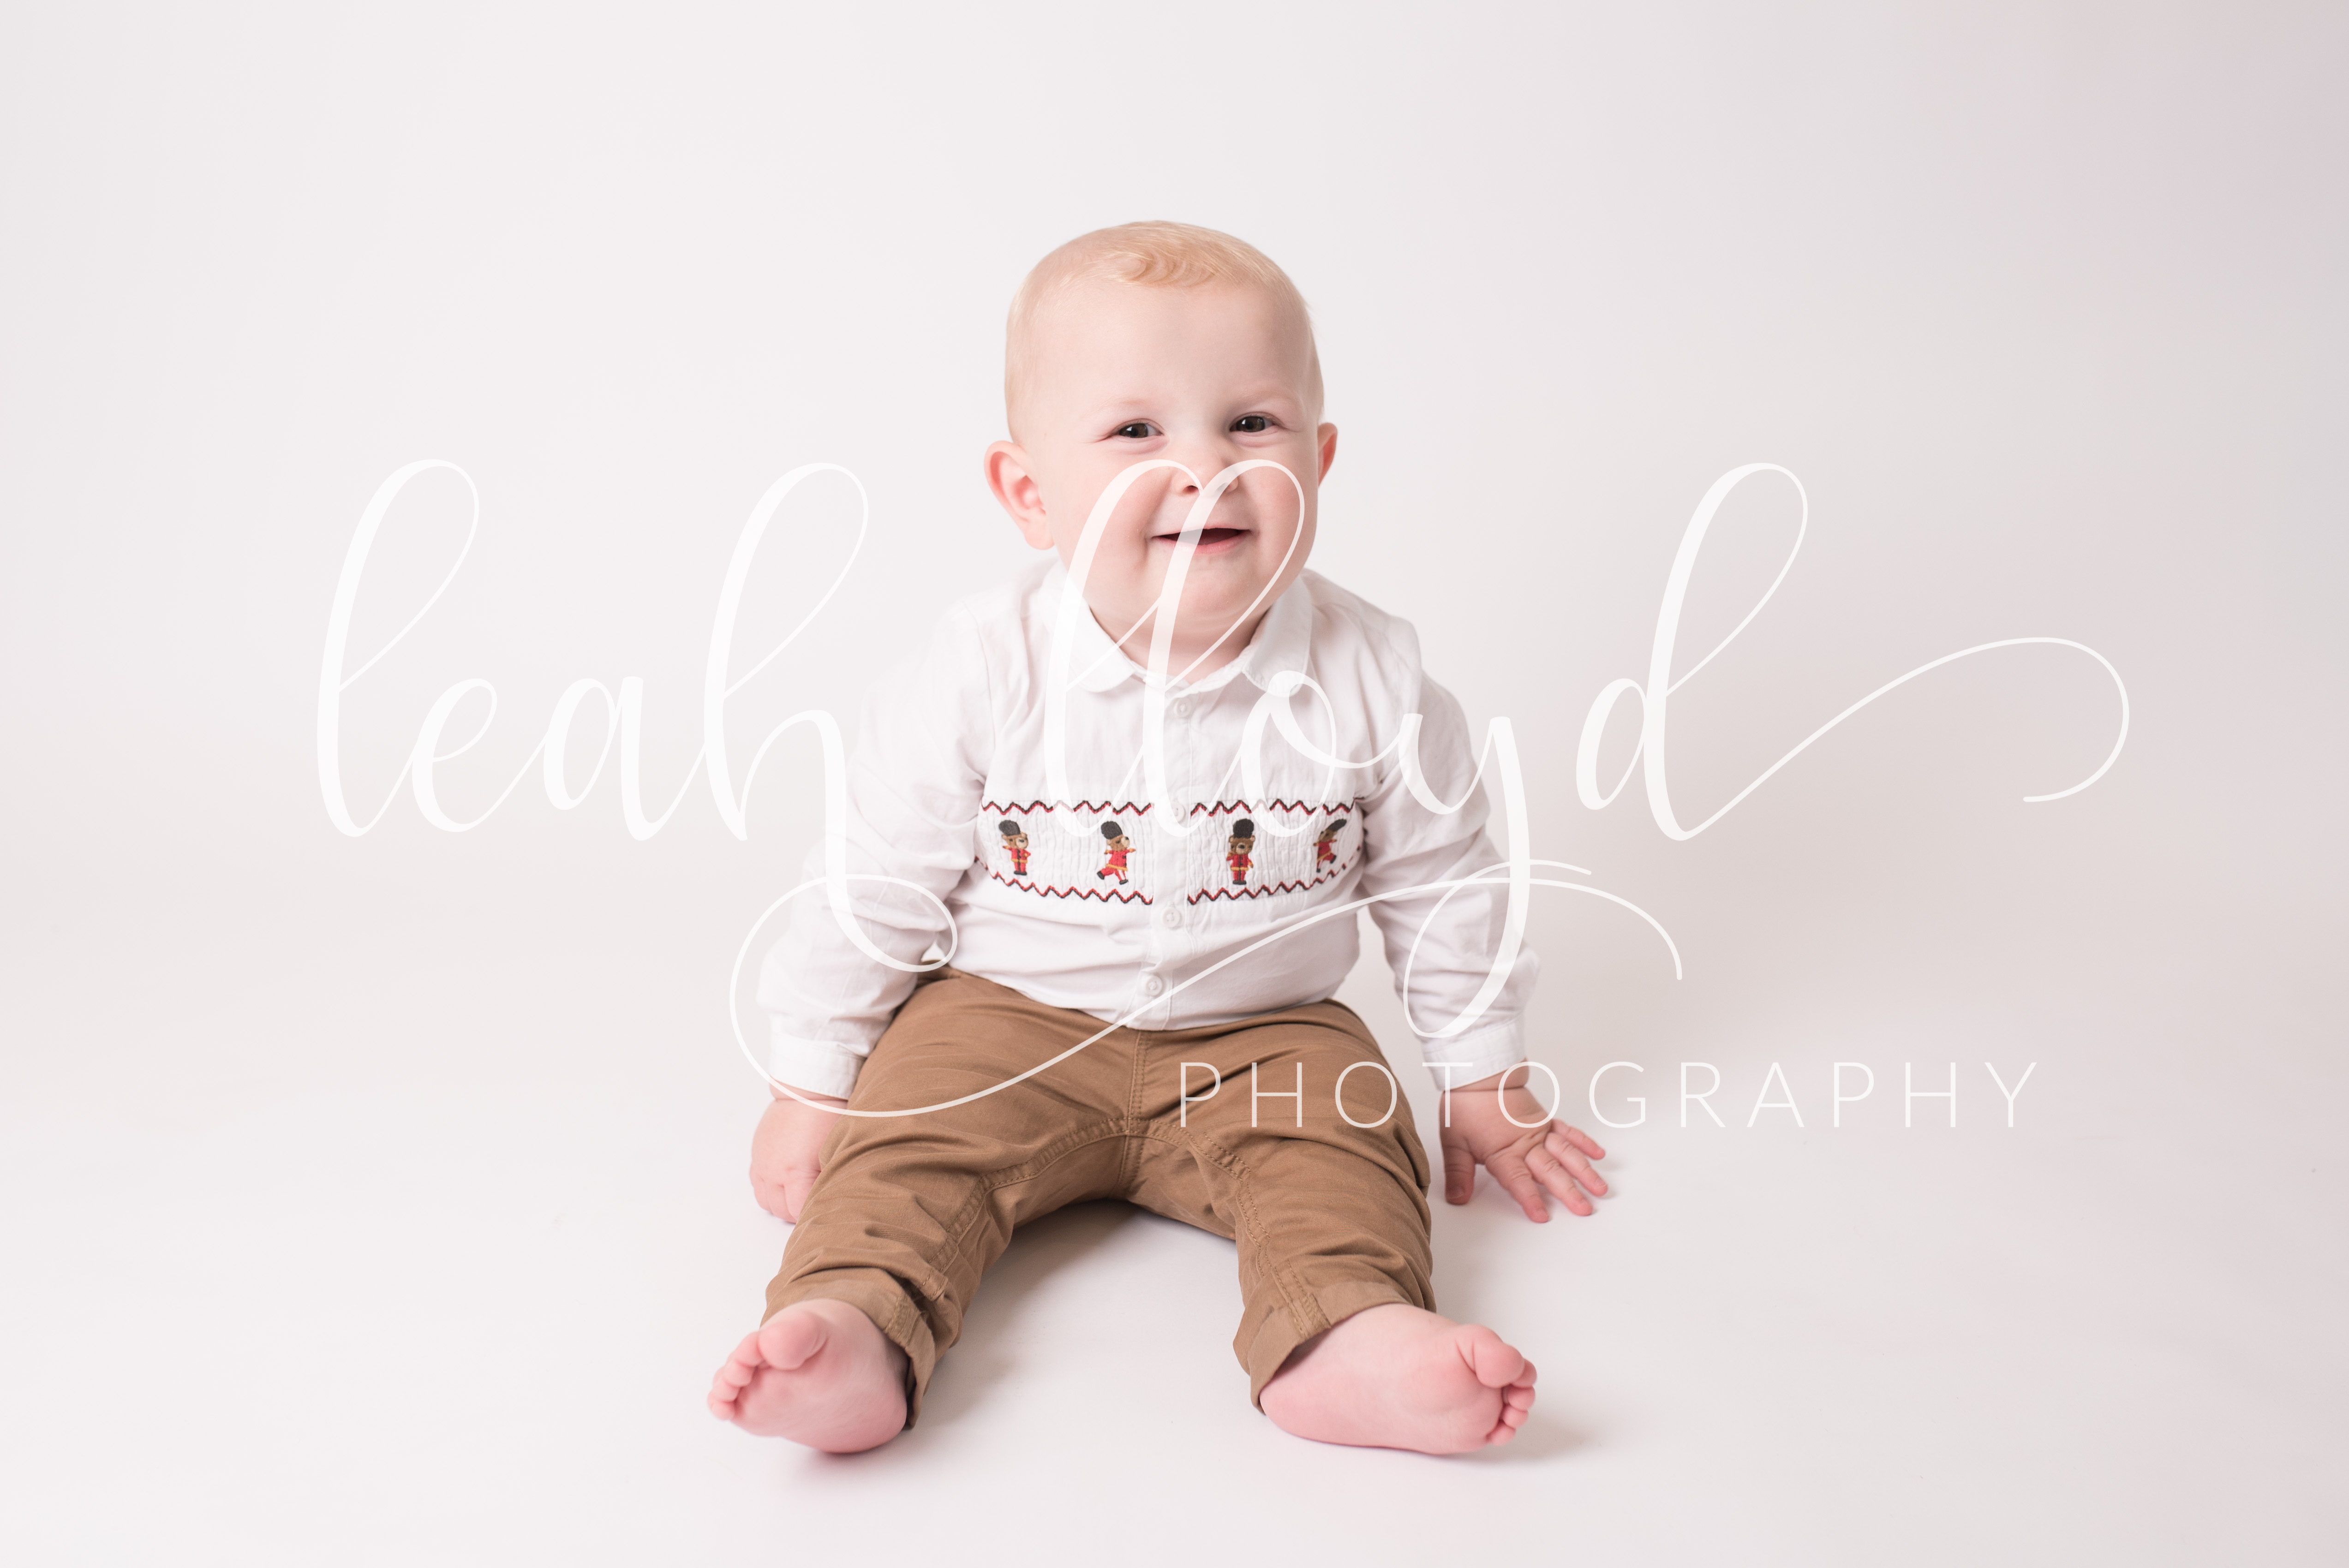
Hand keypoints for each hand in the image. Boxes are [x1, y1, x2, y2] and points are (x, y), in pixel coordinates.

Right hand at [750, 1085, 846, 1221]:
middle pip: (779, 1210)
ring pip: (765, 1200)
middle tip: (815, 1207)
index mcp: (794, 1171)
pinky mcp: (757, 1153)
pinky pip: (756, 1183)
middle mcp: (773, 1170)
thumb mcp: (835, 1151)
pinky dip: (768, 1189)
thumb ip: (828, 1179)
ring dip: (780, 1204)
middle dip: (797, 1213)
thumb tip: (830, 1197)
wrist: (807, 1091)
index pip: (798, 1211)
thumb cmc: (827, 1116)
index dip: (812, 1214)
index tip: (825, 1211)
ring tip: (799, 1198)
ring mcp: (762, 1162)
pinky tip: (783, 1184)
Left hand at [1439, 1067, 1609, 1221]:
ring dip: (1584, 1171)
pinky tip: (1598, 1154)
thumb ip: (1458, 1173)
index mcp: (1503, 1152)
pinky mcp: (1546, 1120)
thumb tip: (1458, 1198)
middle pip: (1550, 1171)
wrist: (1479, 1075)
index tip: (1542, 1215)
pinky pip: (1568, 1132)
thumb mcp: (1454, 1142)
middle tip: (1584, 1208)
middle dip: (1568, 1192)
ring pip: (1566, 1154)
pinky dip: (1584, 1142)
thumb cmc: (1466, 1106)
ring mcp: (1539, 1131)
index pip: (1518, 1181)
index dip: (1530, 1199)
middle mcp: (1526, 1144)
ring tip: (1599, 1188)